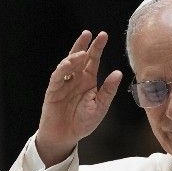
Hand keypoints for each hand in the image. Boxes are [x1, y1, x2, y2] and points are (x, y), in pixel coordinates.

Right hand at [34, 30, 122, 165]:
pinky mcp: (53, 91)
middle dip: (84, 45)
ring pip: (67, 65)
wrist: (66, 136)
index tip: (103, 35)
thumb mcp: (100, 106)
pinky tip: (69, 63)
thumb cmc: (83, 122)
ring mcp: (63, 83)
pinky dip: (62, 69)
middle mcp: (76, 79)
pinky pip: (57, 77)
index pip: (93, 60)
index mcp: (88, 80)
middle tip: (89, 34)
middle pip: (79, 57)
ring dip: (73, 57)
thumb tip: (118, 73)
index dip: (97, 47)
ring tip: (82, 53)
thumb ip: (108, 90)